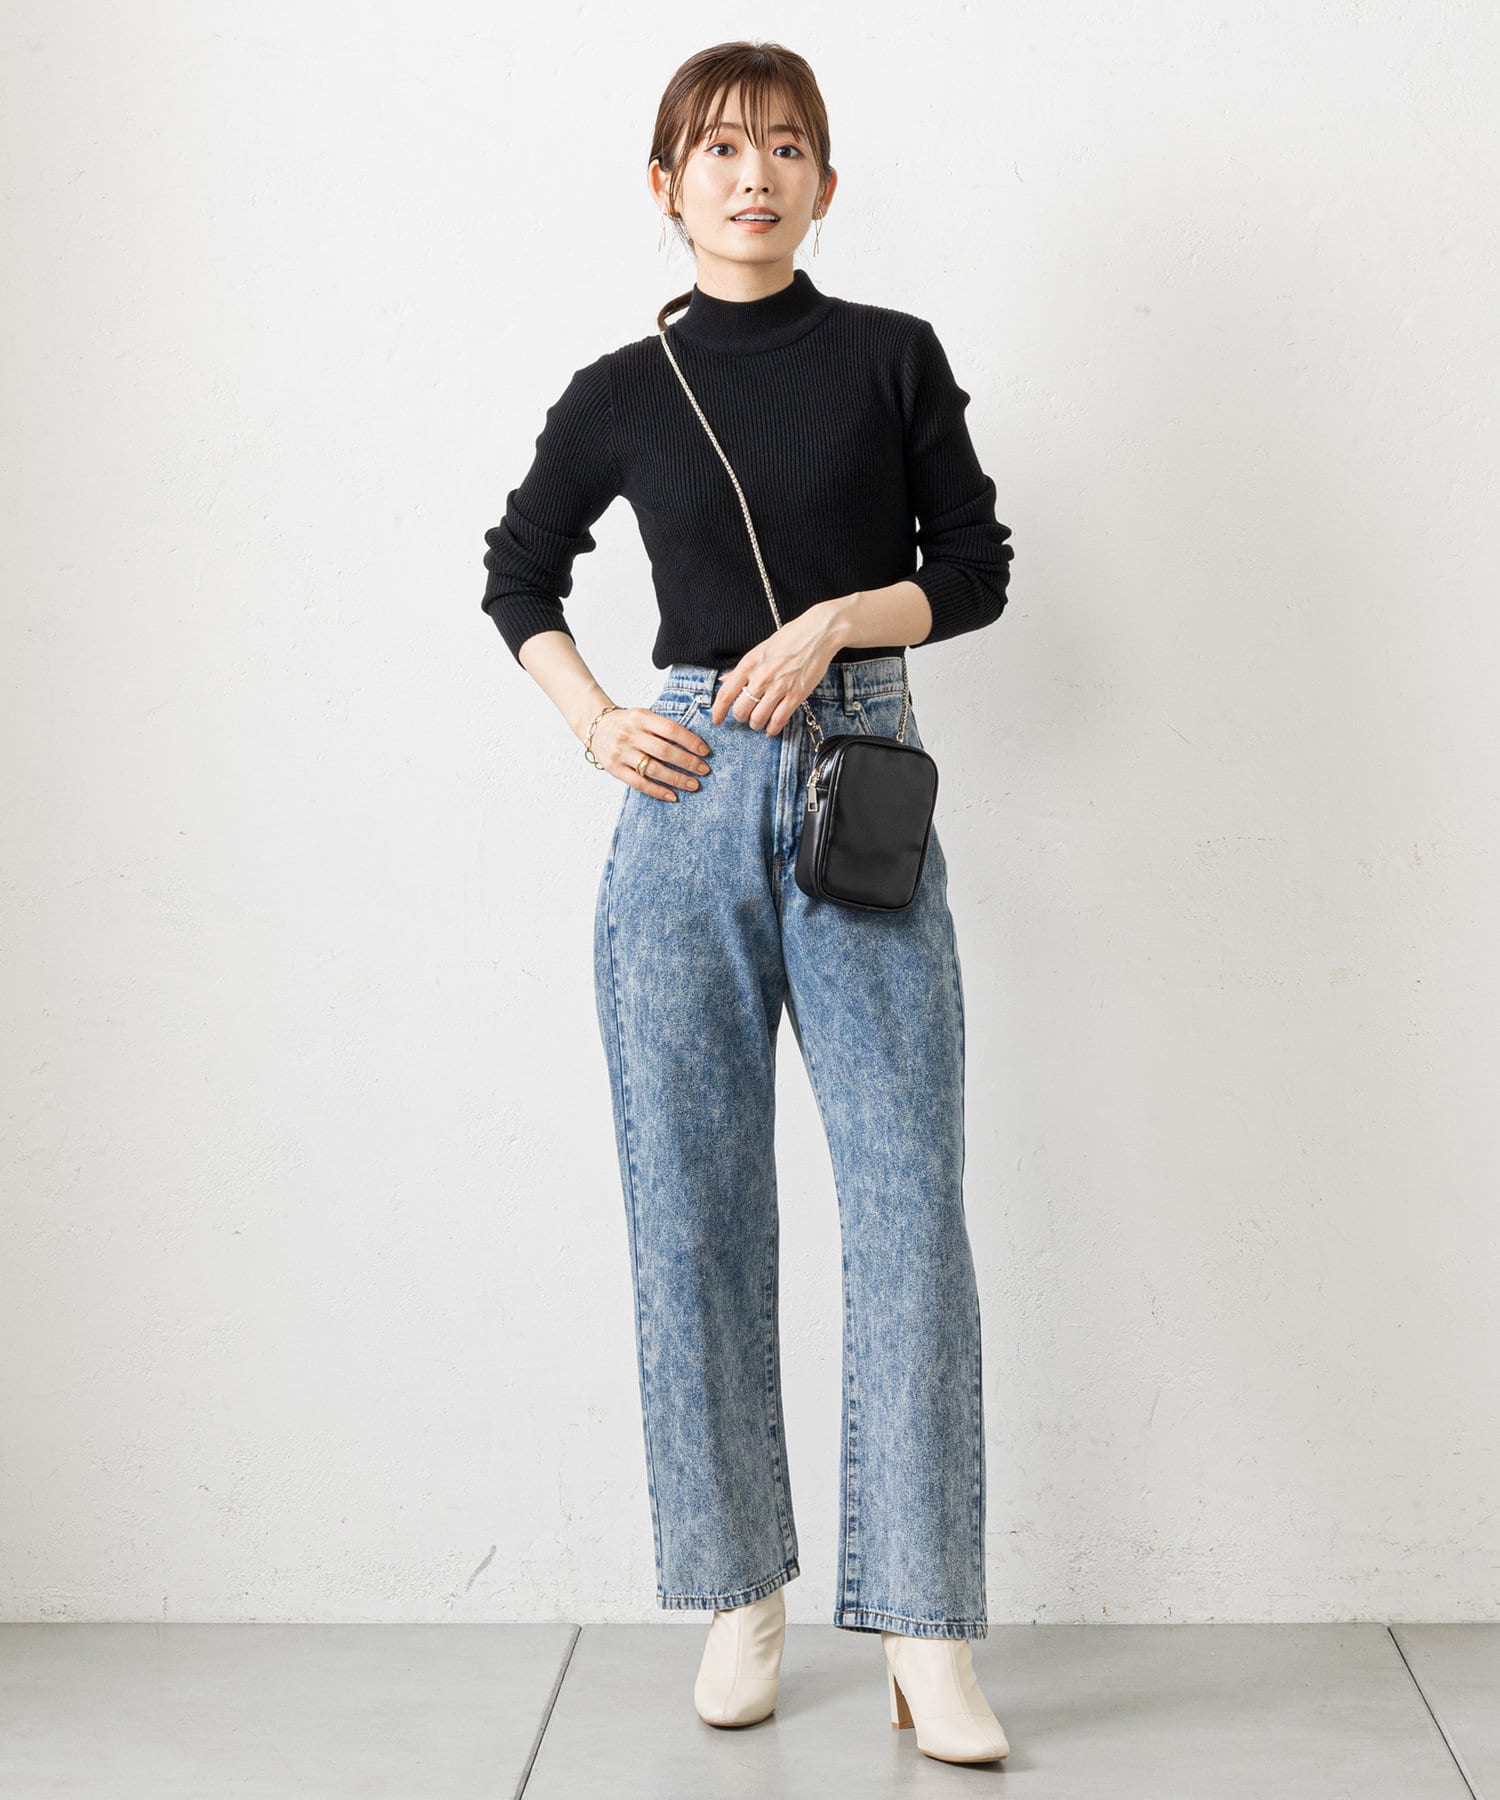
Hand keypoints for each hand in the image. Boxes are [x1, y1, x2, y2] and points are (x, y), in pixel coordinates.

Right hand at [588, 705, 712, 804]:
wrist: (594, 725)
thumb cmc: (626, 722)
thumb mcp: (643, 715)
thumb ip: (663, 727)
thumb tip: (694, 744)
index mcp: (640, 717)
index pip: (671, 730)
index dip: (690, 741)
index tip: (705, 751)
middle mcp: (630, 734)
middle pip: (665, 751)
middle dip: (688, 762)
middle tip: (704, 770)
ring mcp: (621, 752)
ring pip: (654, 769)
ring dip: (677, 779)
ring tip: (694, 784)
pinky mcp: (615, 769)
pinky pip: (639, 783)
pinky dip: (657, 791)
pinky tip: (673, 796)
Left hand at [711, 602, 845, 735]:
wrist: (817, 633)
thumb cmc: (790, 638)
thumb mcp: (760, 650)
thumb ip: (741, 668)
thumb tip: (725, 681)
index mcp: (749, 664)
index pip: (726, 693)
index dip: (718, 711)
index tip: (716, 719)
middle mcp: (761, 677)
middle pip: (741, 710)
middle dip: (741, 718)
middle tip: (746, 716)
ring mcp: (779, 687)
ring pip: (758, 718)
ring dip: (756, 724)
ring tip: (759, 722)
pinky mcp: (796, 695)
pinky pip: (779, 720)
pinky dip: (773, 729)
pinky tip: (771, 728)